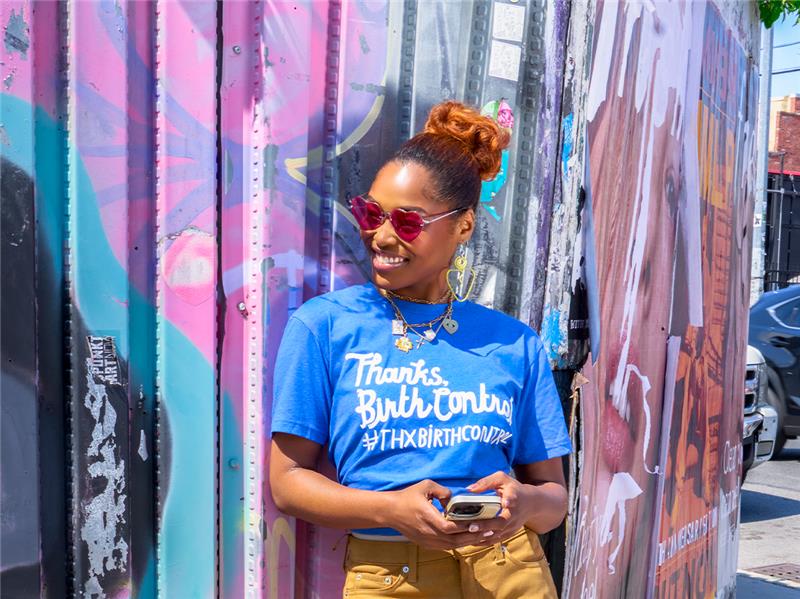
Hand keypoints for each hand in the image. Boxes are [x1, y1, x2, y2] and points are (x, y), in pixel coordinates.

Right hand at [383, 480, 497, 549]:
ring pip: (453, 546)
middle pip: (456, 540)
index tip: (482, 522)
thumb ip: (443, 491)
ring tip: (486, 535)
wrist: (390, 511)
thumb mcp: (425, 486)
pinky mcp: (427, 544)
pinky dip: (461, 543)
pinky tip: (471, 538)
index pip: (450, 527)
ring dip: (470, 541)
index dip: (466, 526)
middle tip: (492, 529)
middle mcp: (429, 533)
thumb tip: (454, 499)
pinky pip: (448, 546)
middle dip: (475, 535)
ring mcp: (428, 541)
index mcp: (428, 517)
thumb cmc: (408, 496)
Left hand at [467, 471, 536, 543]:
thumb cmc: (513, 488)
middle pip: (502, 522)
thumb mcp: (502, 479)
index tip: (505, 502)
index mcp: (513, 496)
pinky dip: (485, 542)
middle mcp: (514, 513)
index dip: (509, 500)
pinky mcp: (510, 533)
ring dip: (483, 536)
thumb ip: (486, 482)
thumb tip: (469, 489)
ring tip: (468, 536)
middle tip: (471, 526)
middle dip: (486, 525)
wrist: (532, 503)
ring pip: (498, 534)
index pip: (512, 498)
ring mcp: (512, 525)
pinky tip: (472, 542)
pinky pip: (497, 540)